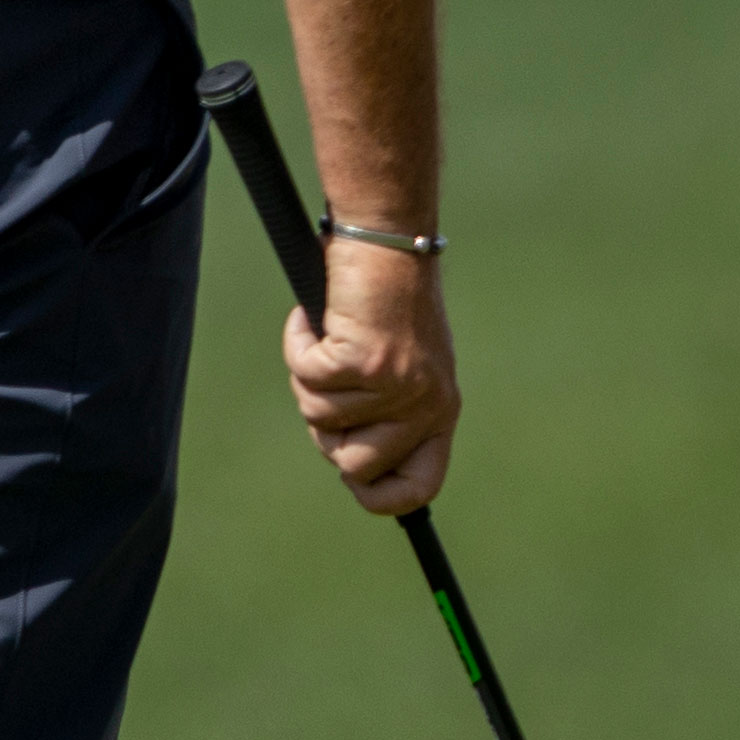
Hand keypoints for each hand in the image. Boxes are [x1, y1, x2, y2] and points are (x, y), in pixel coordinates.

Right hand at [287, 239, 461, 518]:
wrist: (389, 241)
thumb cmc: (387, 301)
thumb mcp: (401, 368)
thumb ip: (383, 416)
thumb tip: (352, 471)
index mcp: (440, 411)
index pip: (419, 489)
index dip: (379, 497)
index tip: (353, 482)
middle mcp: (426, 405)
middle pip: (351, 465)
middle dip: (325, 427)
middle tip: (330, 379)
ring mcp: (397, 386)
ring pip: (318, 417)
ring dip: (309, 375)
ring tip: (331, 335)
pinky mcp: (364, 362)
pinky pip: (306, 374)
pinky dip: (298, 344)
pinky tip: (317, 319)